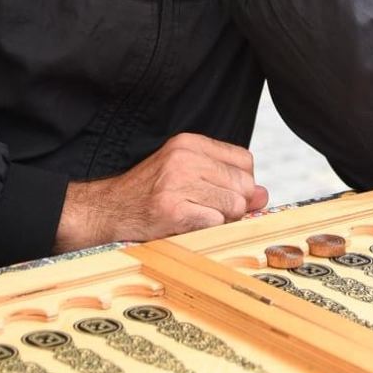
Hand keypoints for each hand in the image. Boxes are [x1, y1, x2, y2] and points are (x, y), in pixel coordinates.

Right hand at [53, 133, 267, 251]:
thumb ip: (227, 180)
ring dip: (220, 220)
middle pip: (244, 185)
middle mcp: (184, 157)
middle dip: (234, 205)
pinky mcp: (173, 209)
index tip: (220, 193)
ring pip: (234, 206)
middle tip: (204, 208)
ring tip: (193, 215)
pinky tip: (185, 225)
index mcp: (189, 142)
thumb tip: (263, 195)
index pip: (245, 161)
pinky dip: (206, 230)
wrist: (109, 210)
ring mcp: (177, 182)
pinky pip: (216, 223)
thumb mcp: (187, 173)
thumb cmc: (152, 193)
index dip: (240, 184)